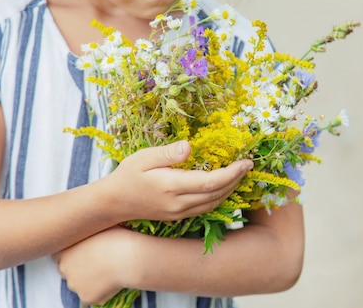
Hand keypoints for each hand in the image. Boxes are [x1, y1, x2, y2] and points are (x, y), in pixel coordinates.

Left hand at [53, 227, 133, 305]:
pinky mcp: (86, 297)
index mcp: (64, 250)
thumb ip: (84, 235)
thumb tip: (87, 235)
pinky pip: (90, 296)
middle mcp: (64, 268)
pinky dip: (99, 292)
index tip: (83, 252)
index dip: (72, 254)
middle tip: (97, 262)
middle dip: (78, 268)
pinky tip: (110, 281)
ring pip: (78, 284)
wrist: (127, 256)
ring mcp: (75, 285)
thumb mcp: (95, 228)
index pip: (58, 256)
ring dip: (88, 280)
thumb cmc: (116, 237)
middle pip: (67, 271)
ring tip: (106, 271)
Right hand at [103, 140, 251, 221]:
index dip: (232, 172)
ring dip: (230, 189)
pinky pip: (205, 208)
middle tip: (248, 164)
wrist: (114, 203)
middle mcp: (179, 204)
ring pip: (213, 204)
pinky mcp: (178, 216)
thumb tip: (189, 146)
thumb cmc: (128, 175)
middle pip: (217, 194)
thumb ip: (168, 153)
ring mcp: (179, 213)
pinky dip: (219, 197)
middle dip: (236, 179)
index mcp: (172, 187)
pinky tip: (223, 186)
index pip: (210, 182)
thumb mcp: (144, 157)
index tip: (245, 161)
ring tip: (240, 173)